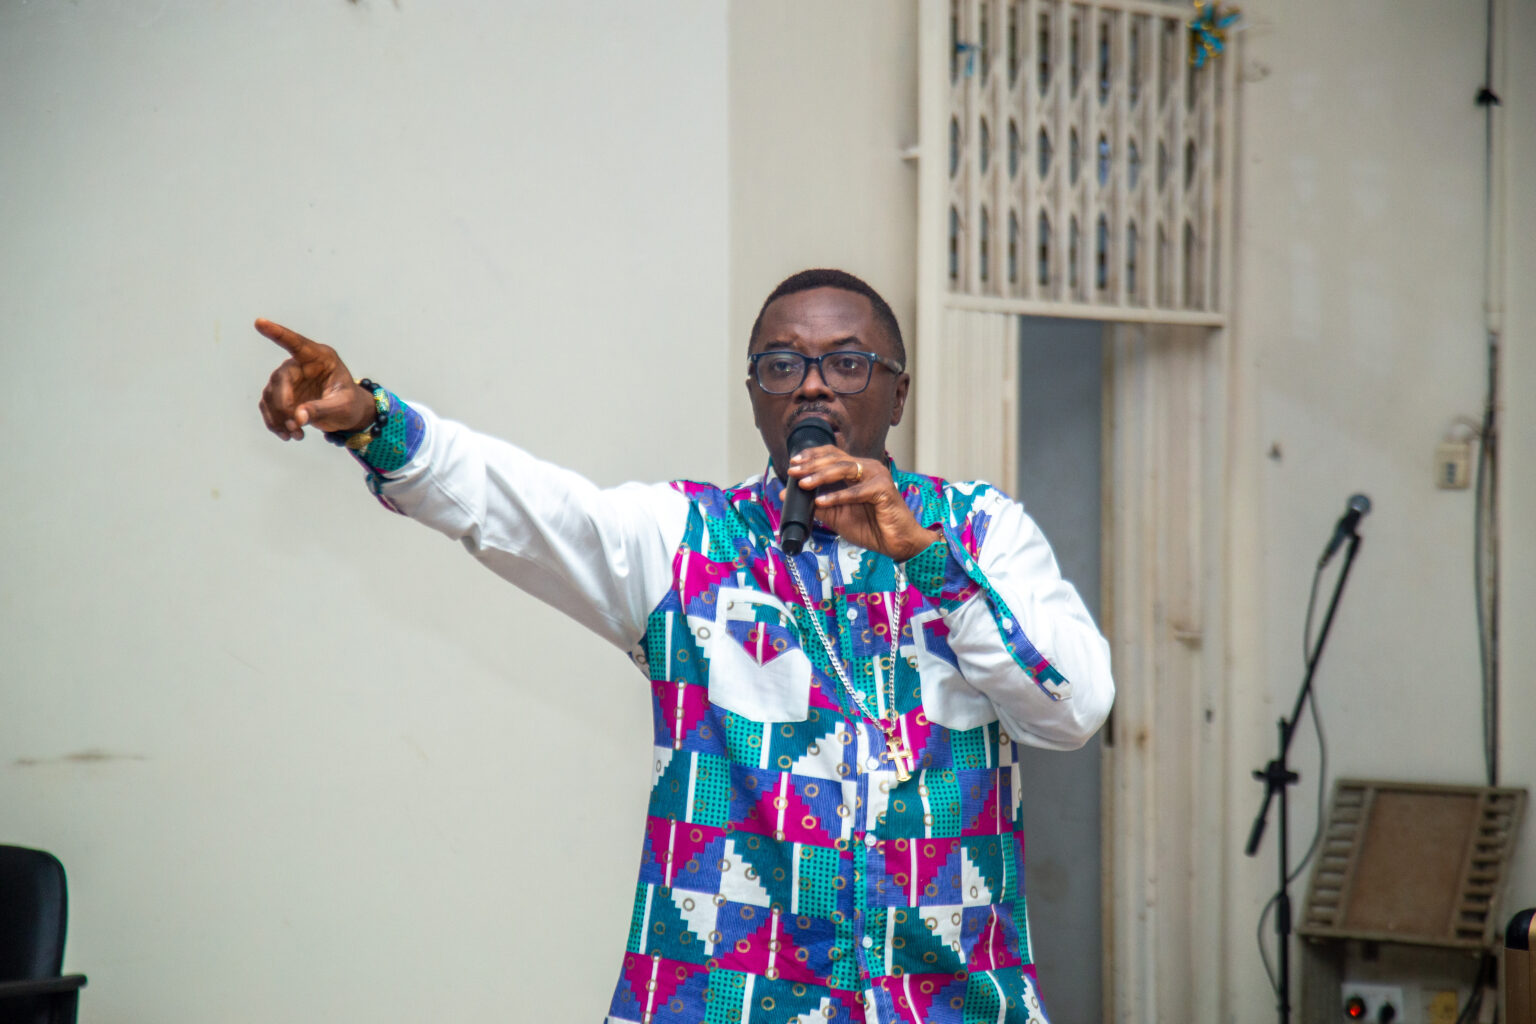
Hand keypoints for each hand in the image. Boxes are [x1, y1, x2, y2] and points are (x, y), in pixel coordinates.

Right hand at [254, 318, 375, 440]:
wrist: (347, 414)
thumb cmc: (350, 403)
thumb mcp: (343, 406)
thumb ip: (322, 409)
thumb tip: (298, 417)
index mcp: (320, 358)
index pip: (296, 343)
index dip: (278, 333)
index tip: (260, 322)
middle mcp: (300, 365)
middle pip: (280, 379)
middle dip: (284, 405)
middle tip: (295, 426)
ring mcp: (289, 379)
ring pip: (270, 395)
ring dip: (279, 418)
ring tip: (296, 435)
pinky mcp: (281, 395)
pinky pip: (268, 407)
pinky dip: (274, 423)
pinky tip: (288, 435)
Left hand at [783, 447, 939, 560]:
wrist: (897, 544)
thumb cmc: (872, 528)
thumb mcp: (837, 516)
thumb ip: (816, 504)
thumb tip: (787, 495)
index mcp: (856, 471)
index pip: (831, 455)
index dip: (812, 456)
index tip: (793, 463)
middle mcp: (866, 468)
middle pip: (835, 458)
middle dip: (811, 465)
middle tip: (793, 472)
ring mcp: (876, 476)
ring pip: (844, 469)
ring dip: (821, 476)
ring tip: (803, 484)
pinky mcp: (883, 489)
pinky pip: (856, 491)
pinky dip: (837, 496)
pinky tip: (821, 502)